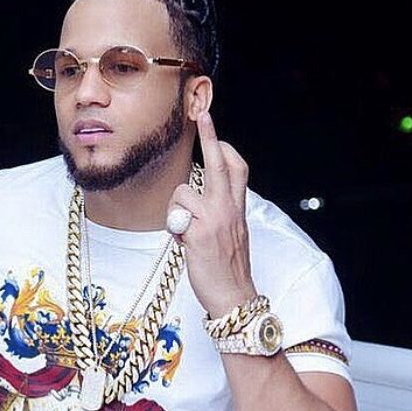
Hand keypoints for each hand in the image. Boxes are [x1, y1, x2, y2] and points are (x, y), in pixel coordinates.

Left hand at [167, 110, 256, 317]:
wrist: (234, 296)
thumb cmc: (228, 265)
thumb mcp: (232, 231)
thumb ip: (220, 209)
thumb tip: (198, 193)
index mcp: (237, 207)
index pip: (237, 167)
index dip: (225, 148)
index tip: (215, 132)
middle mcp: (228, 209)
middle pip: (218, 164)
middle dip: (210, 136)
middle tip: (203, 114)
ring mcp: (213, 220)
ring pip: (182, 192)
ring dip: (176, 210)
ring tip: (186, 231)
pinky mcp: (198, 234)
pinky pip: (174, 217)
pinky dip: (174, 229)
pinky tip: (184, 244)